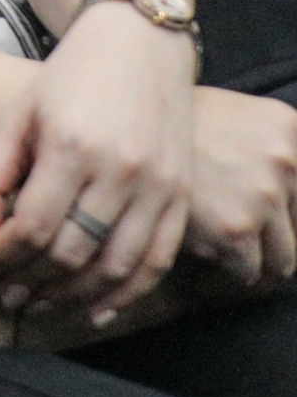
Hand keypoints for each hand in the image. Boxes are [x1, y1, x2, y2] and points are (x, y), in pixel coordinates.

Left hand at [0, 3, 196, 324]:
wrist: (139, 45)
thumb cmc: (68, 80)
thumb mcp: (16, 118)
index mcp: (71, 145)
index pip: (32, 226)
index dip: (2, 257)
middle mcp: (121, 170)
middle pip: (71, 252)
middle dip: (29, 282)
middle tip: (4, 296)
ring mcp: (159, 186)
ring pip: (114, 266)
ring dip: (70, 296)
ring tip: (37, 305)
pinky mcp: (183, 197)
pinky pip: (156, 262)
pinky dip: (126, 294)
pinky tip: (94, 310)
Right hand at [183, 86, 296, 289]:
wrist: (118, 129)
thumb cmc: (170, 129)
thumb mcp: (234, 118)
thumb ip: (272, 152)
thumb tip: (286, 204)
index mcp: (289, 127)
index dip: (284, 217)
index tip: (263, 228)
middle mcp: (286, 160)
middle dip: (273, 245)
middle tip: (240, 248)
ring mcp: (264, 195)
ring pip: (280, 261)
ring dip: (254, 265)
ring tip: (222, 263)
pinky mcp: (236, 229)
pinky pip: (248, 273)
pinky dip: (227, 277)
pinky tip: (202, 265)